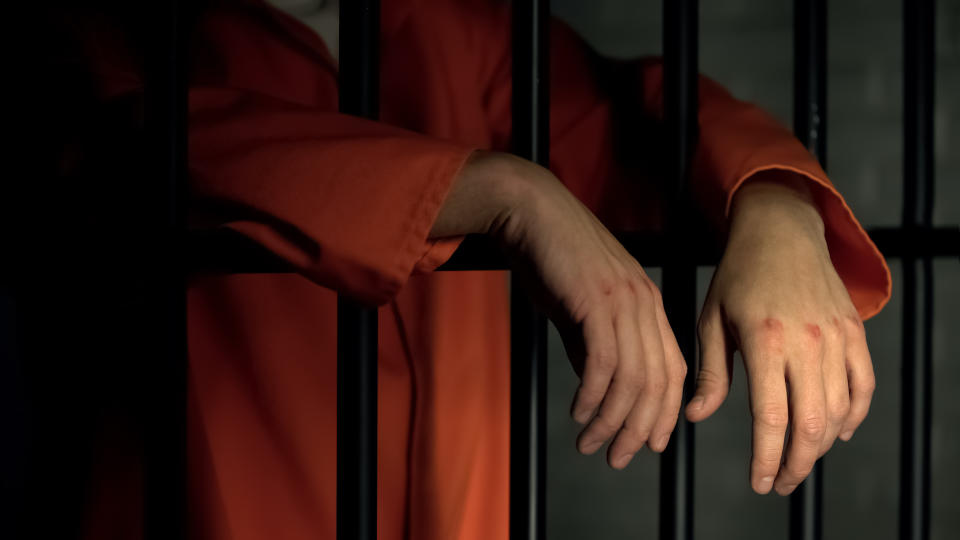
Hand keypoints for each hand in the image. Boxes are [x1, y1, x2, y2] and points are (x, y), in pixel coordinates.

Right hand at [434, 151, 686, 467]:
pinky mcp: (597, 300)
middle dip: (640, 430)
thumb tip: (596, 387)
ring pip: (633, 378)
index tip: (649, 445)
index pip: (673, 371)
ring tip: (592, 444)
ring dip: (613, 421)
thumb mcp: (580, 307)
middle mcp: (645, 305)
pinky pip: (603, 361)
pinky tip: (579, 414)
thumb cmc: (552, 257)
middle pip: (658, 383)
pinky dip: (593, 395)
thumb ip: (591, 344)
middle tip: (617, 458)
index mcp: (648, 306)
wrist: (530, 213)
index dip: (664, 414)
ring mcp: (624, 301)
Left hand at [685, 172, 875, 494]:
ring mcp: (836, 337)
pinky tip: (836, 433)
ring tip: (799, 461)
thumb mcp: (712, 320)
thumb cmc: (738, 275)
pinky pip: (863, 386)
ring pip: (839, 411)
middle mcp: (806, 342)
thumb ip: (710, 373)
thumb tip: (696, 416)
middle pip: (811, 423)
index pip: (771, 417)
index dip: (767, 458)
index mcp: (764, 340)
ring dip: (822, 446)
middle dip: (796, 463)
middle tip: (780, 482)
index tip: (759, 483)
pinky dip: (854, 416)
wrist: (781, 230)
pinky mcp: (854, 332)